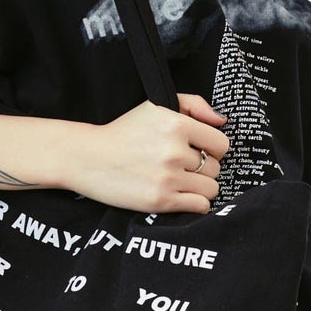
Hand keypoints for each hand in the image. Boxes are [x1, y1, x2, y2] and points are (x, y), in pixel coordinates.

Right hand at [65, 94, 230, 213]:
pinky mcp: (160, 200)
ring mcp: (168, 177)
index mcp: (177, 124)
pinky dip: (195, 203)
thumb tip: (222, 121)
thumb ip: (193, 104)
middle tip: (180, 167)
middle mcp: (174, 151)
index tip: (196, 151)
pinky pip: (200, 206)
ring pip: (211, 189)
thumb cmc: (125, 132)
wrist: (88, 158)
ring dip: (199, 187)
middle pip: (215, 168)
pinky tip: (180, 196)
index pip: (221, 144)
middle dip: (202, 169)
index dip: (211, 149)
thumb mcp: (157, 106)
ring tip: (179, 181)